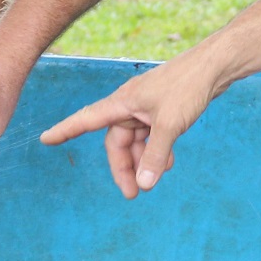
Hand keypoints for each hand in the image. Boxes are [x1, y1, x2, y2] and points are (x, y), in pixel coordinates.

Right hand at [40, 52, 223, 197]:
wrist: (214, 67)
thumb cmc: (187, 87)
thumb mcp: (170, 125)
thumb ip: (156, 155)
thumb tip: (145, 184)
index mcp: (122, 102)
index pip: (86, 119)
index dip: (65, 130)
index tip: (45, 139)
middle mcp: (129, 105)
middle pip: (116, 142)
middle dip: (124, 167)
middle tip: (133, 194)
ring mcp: (146, 107)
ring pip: (135, 141)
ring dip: (143, 160)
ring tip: (155, 179)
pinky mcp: (161, 110)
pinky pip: (151, 136)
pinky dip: (156, 150)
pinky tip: (168, 164)